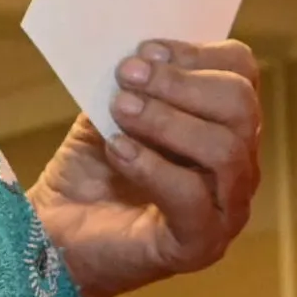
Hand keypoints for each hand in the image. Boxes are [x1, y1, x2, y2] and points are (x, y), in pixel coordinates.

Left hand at [31, 39, 261, 296]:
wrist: (55, 238)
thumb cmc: (90, 174)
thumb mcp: (110, 112)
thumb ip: (135, 84)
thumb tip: (139, 55)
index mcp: (225, 126)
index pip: (241, 74)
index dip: (197, 54)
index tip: (144, 50)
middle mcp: (238, 167)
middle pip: (240, 107)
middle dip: (181, 84)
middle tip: (126, 76)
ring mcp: (226, 211)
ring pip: (224, 150)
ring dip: (166, 121)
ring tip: (120, 111)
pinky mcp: (200, 246)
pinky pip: (192, 199)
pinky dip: (153, 168)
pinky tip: (119, 151)